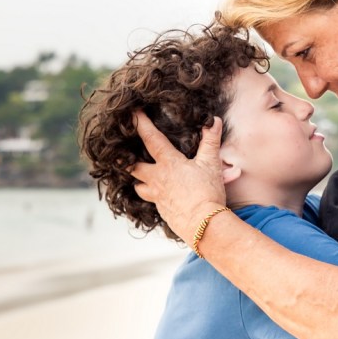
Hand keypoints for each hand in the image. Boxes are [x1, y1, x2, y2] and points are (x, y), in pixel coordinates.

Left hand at [129, 110, 226, 243]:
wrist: (204, 225)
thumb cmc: (207, 193)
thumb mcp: (211, 164)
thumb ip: (210, 141)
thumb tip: (213, 121)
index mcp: (168, 164)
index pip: (151, 139)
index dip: (140, 124)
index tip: (132, 113)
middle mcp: (157, 179)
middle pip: (134, 166)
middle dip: (128, 159)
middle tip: (124, 153)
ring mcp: (157, 197)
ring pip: (139, 186)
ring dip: (139, 181)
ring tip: (142, 177)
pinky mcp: (162, 211)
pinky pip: (152, 201)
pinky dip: (153, 196)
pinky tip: (162, 196)